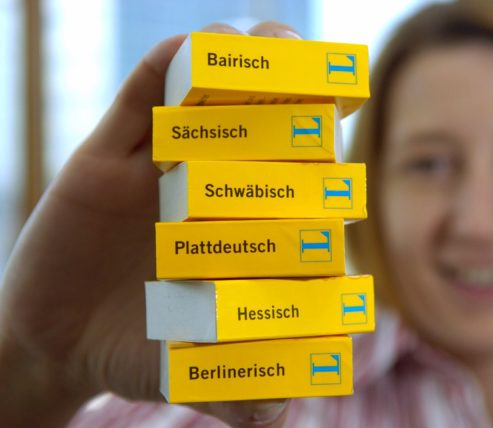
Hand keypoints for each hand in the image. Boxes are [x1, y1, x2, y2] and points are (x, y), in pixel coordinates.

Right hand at [0, 21, 300, 427]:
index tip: (343, 172)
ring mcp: (171, 162)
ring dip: (250, 67)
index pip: (300, 199)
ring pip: (217, 100)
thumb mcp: (184, 374)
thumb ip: (232, 390)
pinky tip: (192, 51)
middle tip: (326, 89)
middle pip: (273, 136)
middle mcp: (221, 190)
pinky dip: (169, 69)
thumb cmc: (138, 351)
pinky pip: (144, 94)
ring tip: (273, 44)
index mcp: (250, 235)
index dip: (325, 182)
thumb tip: (280, 412)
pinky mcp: (118, 145)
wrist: (58, 335)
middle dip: (301, 108)